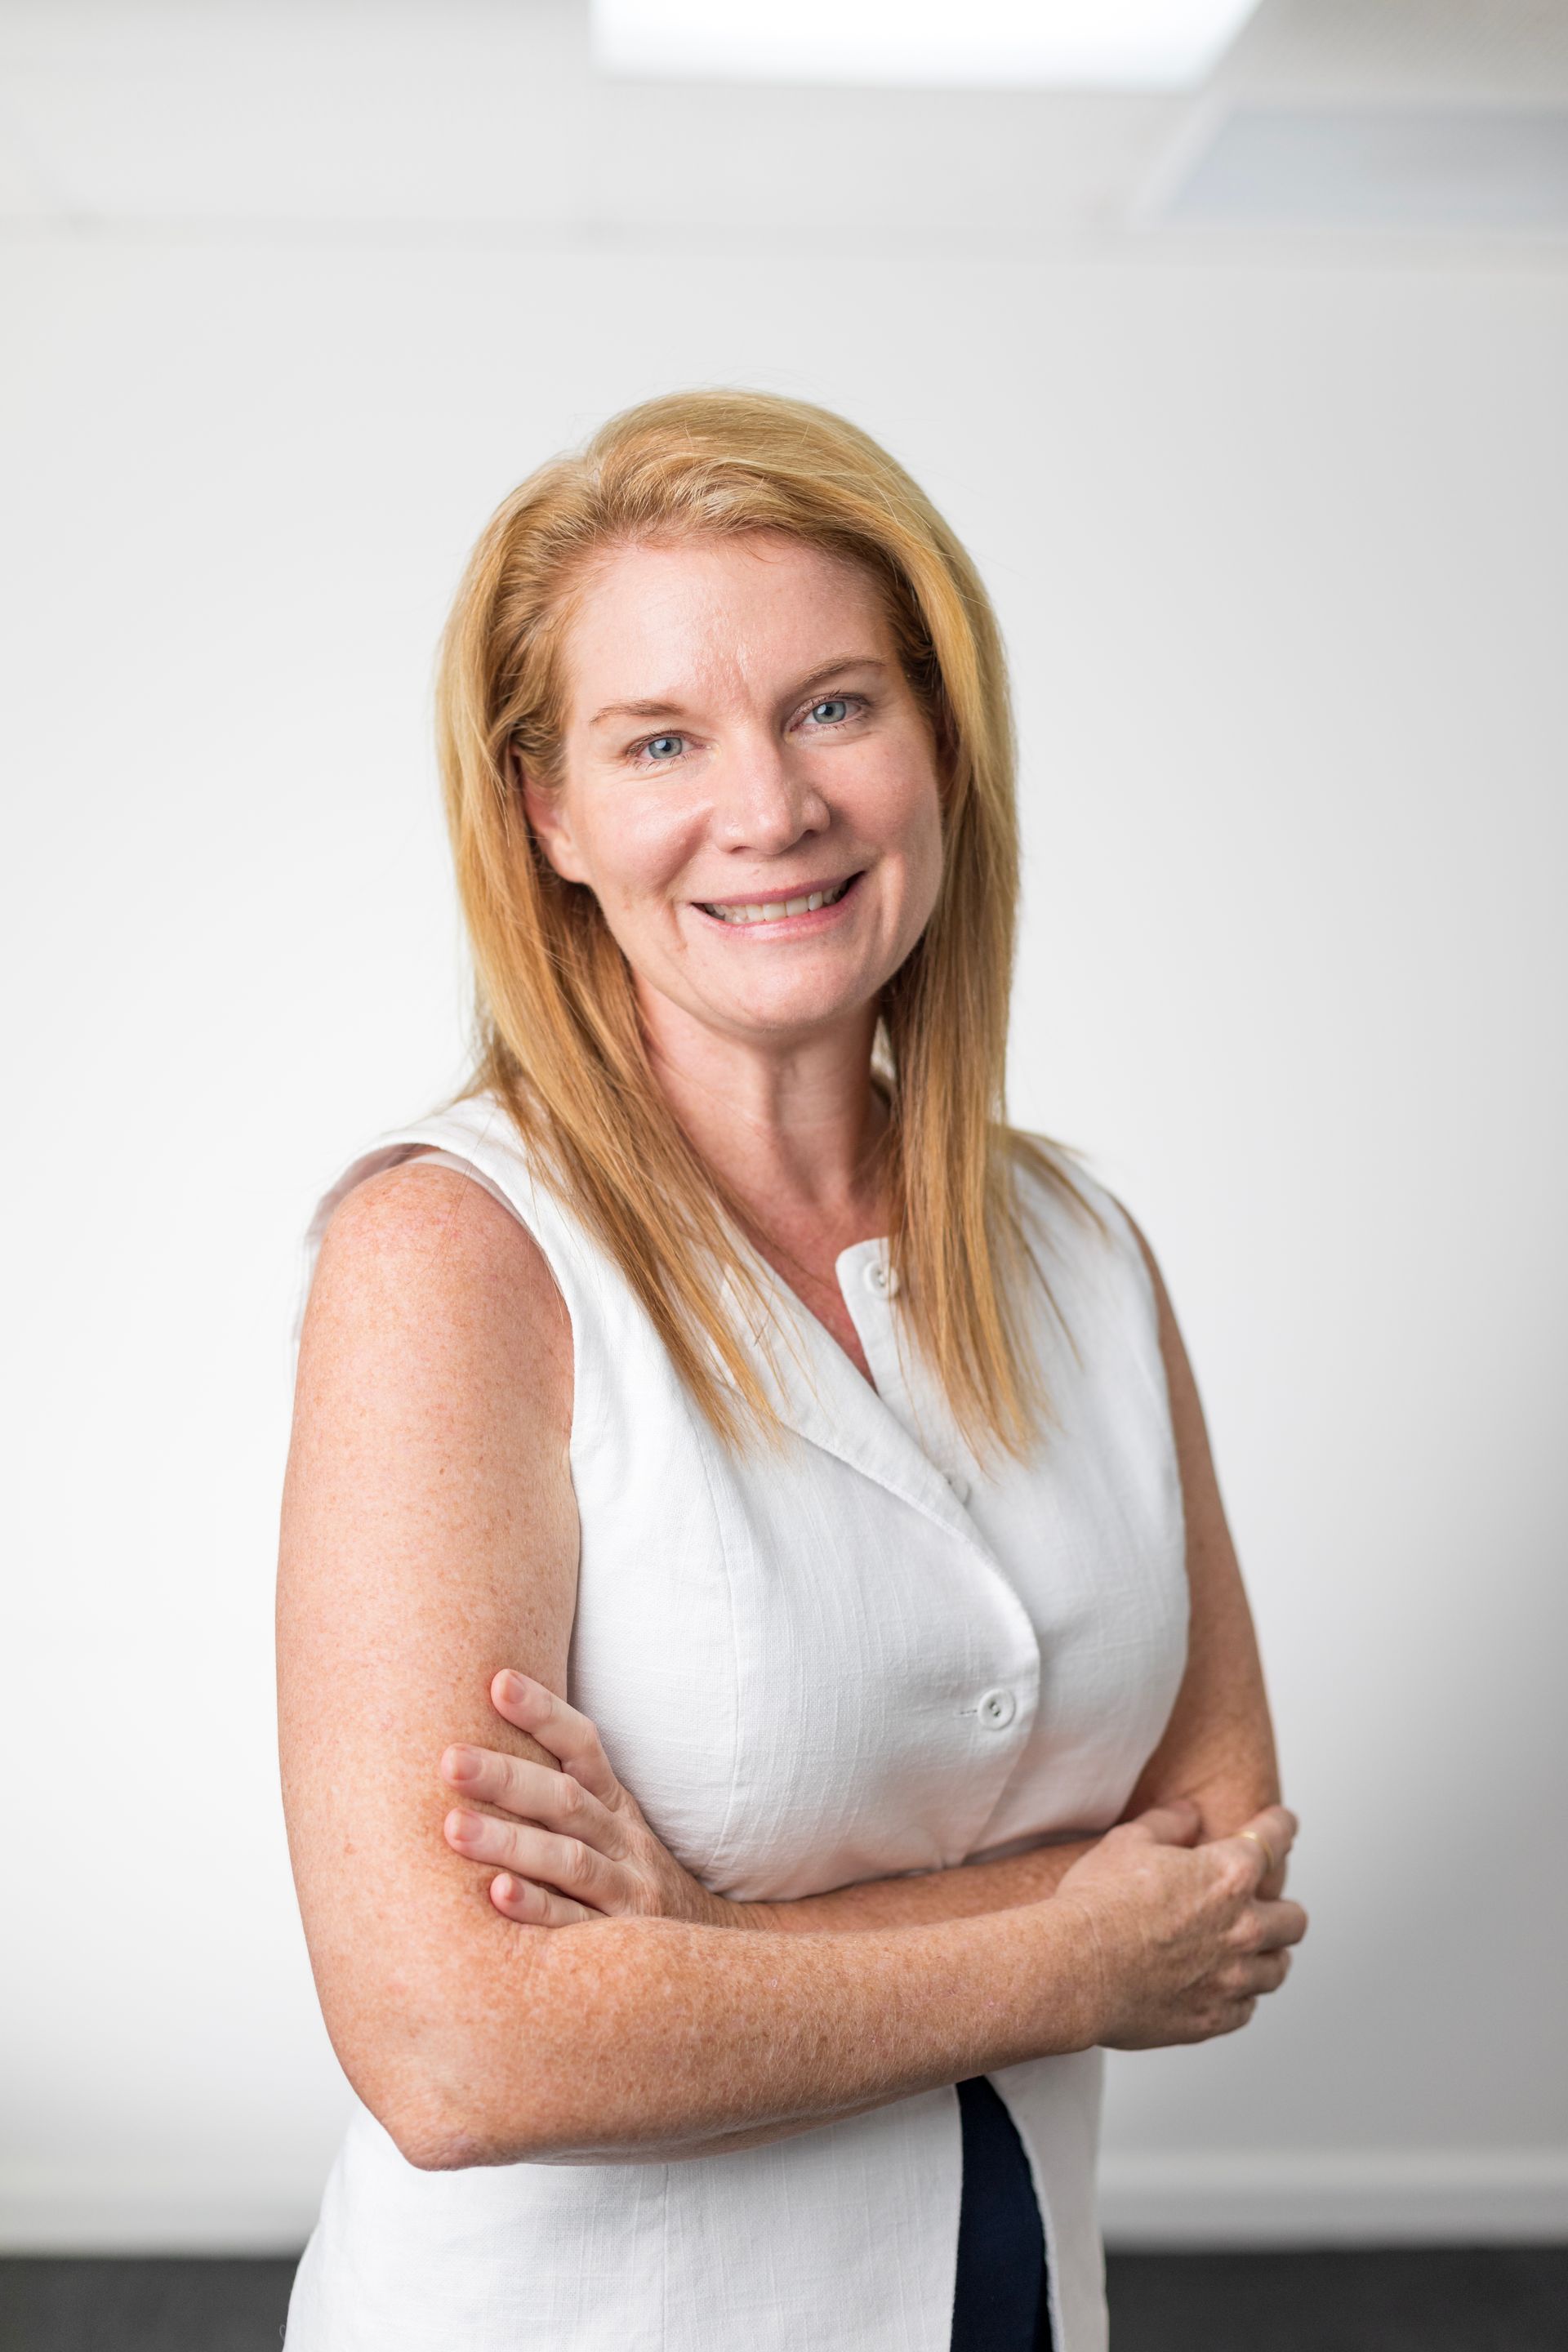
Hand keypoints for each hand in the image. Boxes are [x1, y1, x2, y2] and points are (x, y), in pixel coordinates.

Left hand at [441, 1671, 736, 1929]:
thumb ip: (559, 1790)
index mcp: (615, 1804)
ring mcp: (627, 1892)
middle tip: (450, 1760)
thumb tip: (485, 1726)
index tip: (499, 1682)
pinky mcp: (620, 1943)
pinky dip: (537, 1909)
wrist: (711, 1946)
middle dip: (506, 1778)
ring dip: (511, 1843)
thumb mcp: (609, 1826)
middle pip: (565, 1800)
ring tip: (454, 1829)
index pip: (583, 1746)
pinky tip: (497, 1895)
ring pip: (568, 1860)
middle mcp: (623, 1840)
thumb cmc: (628, 1876)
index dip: (545, 1713)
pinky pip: (573, 1925)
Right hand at [1055, 1799, 1307, 2049]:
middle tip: (1269, 1904)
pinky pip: (1247, 2010)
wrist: (1075, 1969)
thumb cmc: (1097, 1903)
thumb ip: (1167, 1824)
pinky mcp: (1213, 2019)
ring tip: (1256, 1952)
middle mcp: (1243, 1928)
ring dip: (1269, 1956)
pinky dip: (1240, 1996)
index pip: (1273, 1840)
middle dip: (1284, 1907)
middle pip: (1294, 1919)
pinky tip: (1225, 1988)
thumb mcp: (1127, 1842)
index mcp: (1228, 1875)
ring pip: (1278, 1970)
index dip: (1280, 1826)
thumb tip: (1188, 1814)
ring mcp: (1232, 1979)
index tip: (1284, 1824)